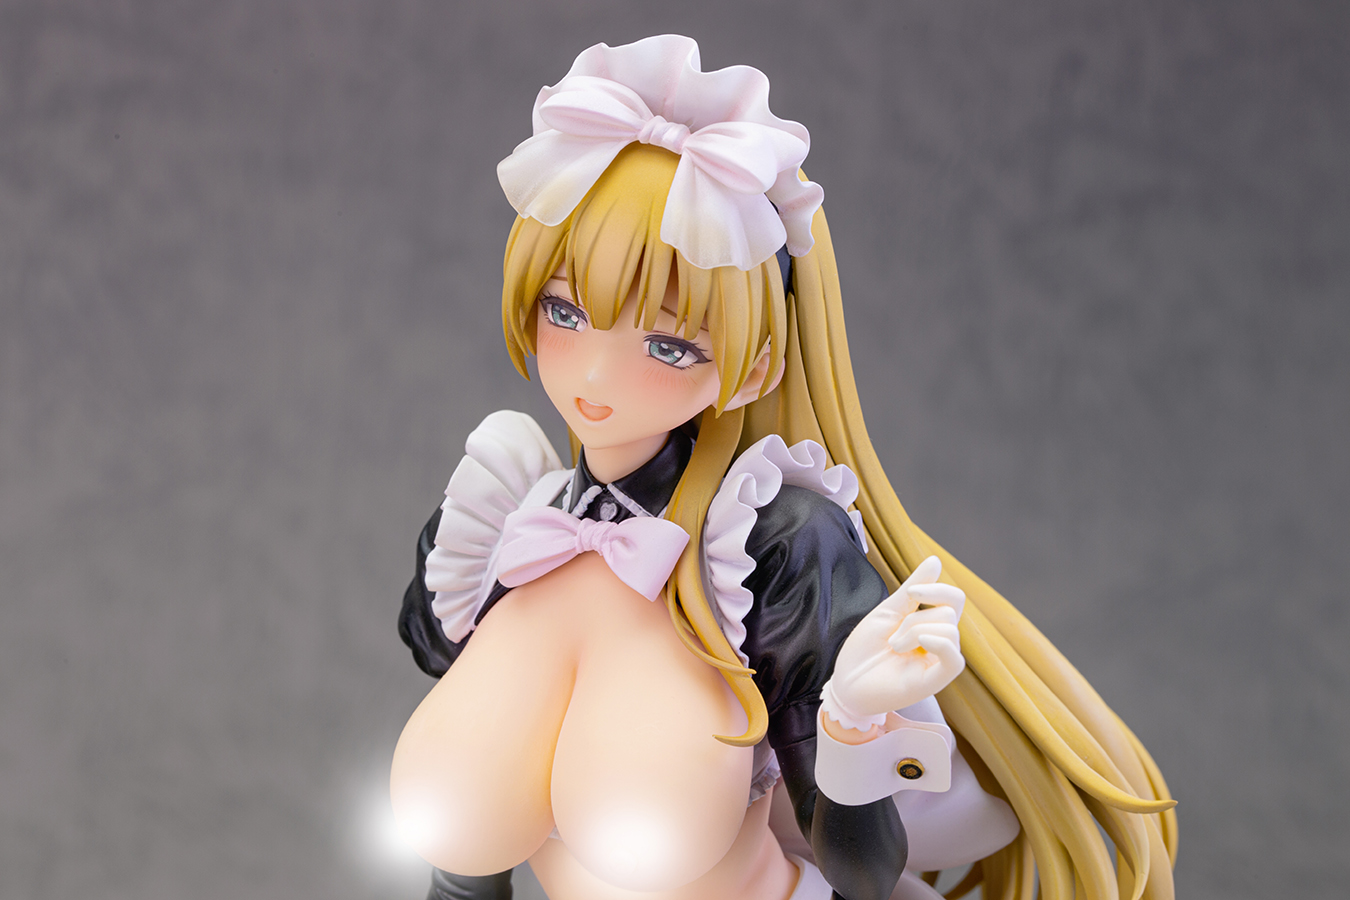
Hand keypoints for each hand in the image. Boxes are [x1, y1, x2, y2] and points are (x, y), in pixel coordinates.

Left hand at [825, 556, 965, 726]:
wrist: (845, 680)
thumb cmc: (865, 648)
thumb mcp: (888, 611)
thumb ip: (914, 588)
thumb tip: (936, 560)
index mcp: (930, 624)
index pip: (953, 599)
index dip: (937, 589)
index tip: (912, 592)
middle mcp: (939, 642)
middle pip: (948, 613)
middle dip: (915, 618)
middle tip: (891, 637)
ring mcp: (938, 662)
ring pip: (949, 630)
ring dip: (915, 632)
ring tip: (894, 647)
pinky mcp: (934, 681)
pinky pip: (954, 660)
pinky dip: (940, 643)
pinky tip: (921, 641)